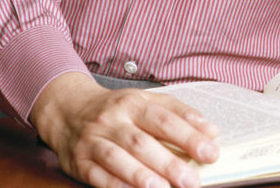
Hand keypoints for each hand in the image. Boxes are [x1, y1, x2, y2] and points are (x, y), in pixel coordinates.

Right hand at [31, 72, 219, 187]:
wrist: (68, 109)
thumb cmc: (116, 109)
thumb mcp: (146, 101)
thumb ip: (179, 113)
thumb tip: (211, 131)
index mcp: (133, 102)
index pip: (164, 118)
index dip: (188, 135)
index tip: (210, 152)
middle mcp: (113, 119)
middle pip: (142, 141)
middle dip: (168, 163)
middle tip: (192, 180)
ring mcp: (94, 140)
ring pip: (118, 159)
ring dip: (141, 176)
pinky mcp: (80, 161)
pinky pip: (98, 176)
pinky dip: (116, 186)